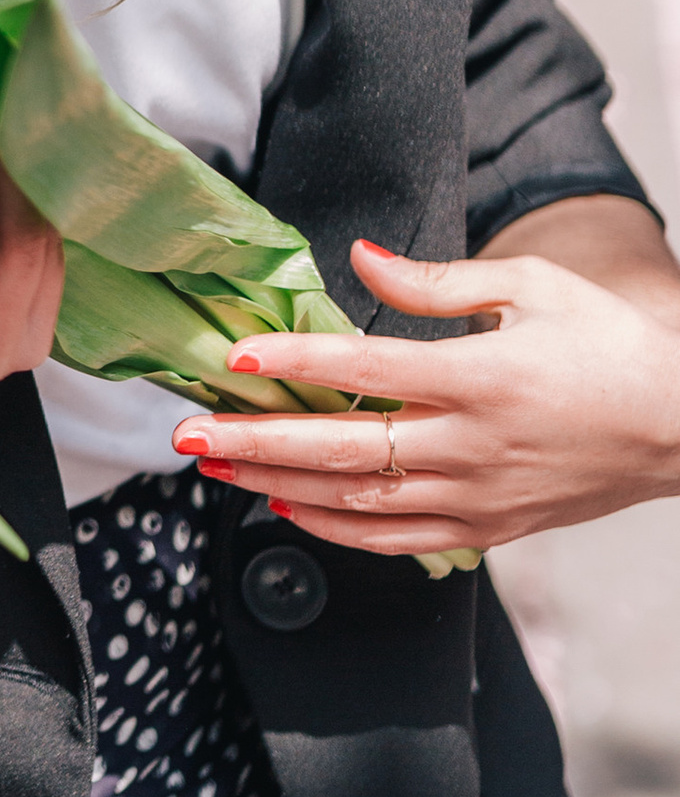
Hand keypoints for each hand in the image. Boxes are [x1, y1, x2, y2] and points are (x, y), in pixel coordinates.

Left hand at [177, 234, 679, 555]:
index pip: (366, 369)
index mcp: (481, 376)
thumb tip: (358, 256)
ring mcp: (478, 495)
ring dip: (278, 485)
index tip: (235, 357)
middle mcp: (472, 444)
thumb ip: (438, 279)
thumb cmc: (610, 347)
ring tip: (217, 469)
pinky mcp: (489, 528)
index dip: (293, 362)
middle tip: (187, 434)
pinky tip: (288, 511)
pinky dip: (335, 530)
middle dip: (256, 440)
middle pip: (342, 448)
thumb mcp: (533, 286)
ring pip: (357, 501)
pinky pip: (396, 539)